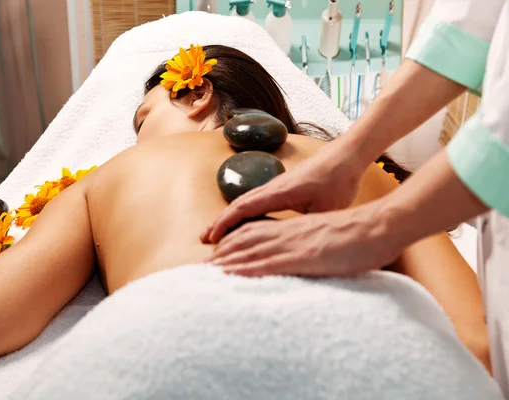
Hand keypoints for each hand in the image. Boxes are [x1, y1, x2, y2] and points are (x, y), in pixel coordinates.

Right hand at [201, 141, 364, 243]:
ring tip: (217, 232)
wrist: (347, 154)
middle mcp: (273, 187)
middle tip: (203, 238)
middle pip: (237, 204)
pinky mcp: (284, 186)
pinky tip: (243, 222)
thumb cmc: (338, 179)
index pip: (243, 208)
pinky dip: (243, 212)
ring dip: (229, 217)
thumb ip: (306, 227)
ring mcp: (277, 185)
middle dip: (219, 222)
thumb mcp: (327, 208)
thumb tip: (295, 247)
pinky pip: (256, 200)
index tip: (212, 238)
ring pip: (246, 202)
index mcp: (279, 192)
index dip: (225, 224)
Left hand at [207, 204, 402, 276]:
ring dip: (226, 261)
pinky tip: (229, 276)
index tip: (220, 252)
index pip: (256, 231)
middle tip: (203, 264)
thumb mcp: (331, 237)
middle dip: (222, 251)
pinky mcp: (302, 256)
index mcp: (295, 228)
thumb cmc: (361, 233)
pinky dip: (244, 269)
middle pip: (246, 238)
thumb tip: (311, 256)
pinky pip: (266, 263)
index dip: (235, 240)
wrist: (379, 225)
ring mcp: (294, 243)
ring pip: (250, 250)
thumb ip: (314, 245)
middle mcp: (289, 232)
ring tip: (206, 271)